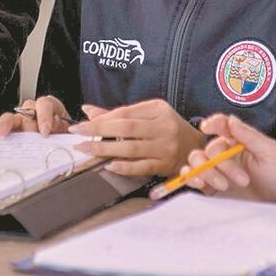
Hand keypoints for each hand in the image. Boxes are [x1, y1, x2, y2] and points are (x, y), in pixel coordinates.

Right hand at [0, 95, 70, 137]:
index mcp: (49, 109)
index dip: (44, 116)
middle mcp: (32, 112)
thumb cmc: (63, 136)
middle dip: (26, 122)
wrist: (60, 144)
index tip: (45, 130)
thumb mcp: (68, 132)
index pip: (45, 104)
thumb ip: (66, 128)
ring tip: (1, 133)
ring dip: (4, 125)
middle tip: (27, 133)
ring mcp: (18, 121)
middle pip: (25, 110)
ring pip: (10, 118)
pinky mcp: (7, 132)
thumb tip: (62, 125)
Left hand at [67, 99, 204, 176]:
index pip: (126, 112)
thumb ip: (118, 113)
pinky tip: (108, 165)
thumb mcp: (148, 114)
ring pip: (132, 148)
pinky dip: (124, 167)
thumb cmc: (167, 128)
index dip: (103, 118)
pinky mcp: (166, 164)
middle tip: (77, 134)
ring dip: (105, 149)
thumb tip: (87, 110)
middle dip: (99, 130)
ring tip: (86, 149)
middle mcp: (164, 126)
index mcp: (159, 109)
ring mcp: (166, 146)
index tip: (83, 124)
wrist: (197, 148)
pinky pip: (142, 166)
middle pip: (127, 128)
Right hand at [180, 113, 275, 203]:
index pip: (221, 125)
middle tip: (242, 180)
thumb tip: (231, 120)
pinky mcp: (209, 186)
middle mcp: (225, 153)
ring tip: (224, 185)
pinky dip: (190, 177)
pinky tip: (199, 182)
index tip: (207, 127)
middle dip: (222, 163)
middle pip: (209, 148)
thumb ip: (250, 135)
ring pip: (197, 161)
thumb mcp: (269, 152)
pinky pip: (192, 177)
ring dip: (206, 171)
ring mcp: (216, 169)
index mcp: (238, 140)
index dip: (212, 123)